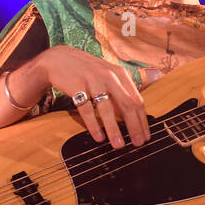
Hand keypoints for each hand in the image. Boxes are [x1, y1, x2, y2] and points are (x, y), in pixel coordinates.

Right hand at [30, 46, 149, 147]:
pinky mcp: (76, 86)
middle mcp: (109, 76)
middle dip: (134, 126)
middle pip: (127, 104)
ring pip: (107, 108)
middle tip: (138, 143)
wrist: (58, 58)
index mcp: (121, 74)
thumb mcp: (108, 76)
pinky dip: (93, 124)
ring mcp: (93, 80)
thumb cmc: (87, 71)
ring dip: (114, 129)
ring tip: (119, 145)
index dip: (143, 120)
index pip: (137, 100)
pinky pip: (86, 109)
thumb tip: (133, 117)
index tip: (146, 135)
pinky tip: (98, 137)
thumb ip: (121, 93)